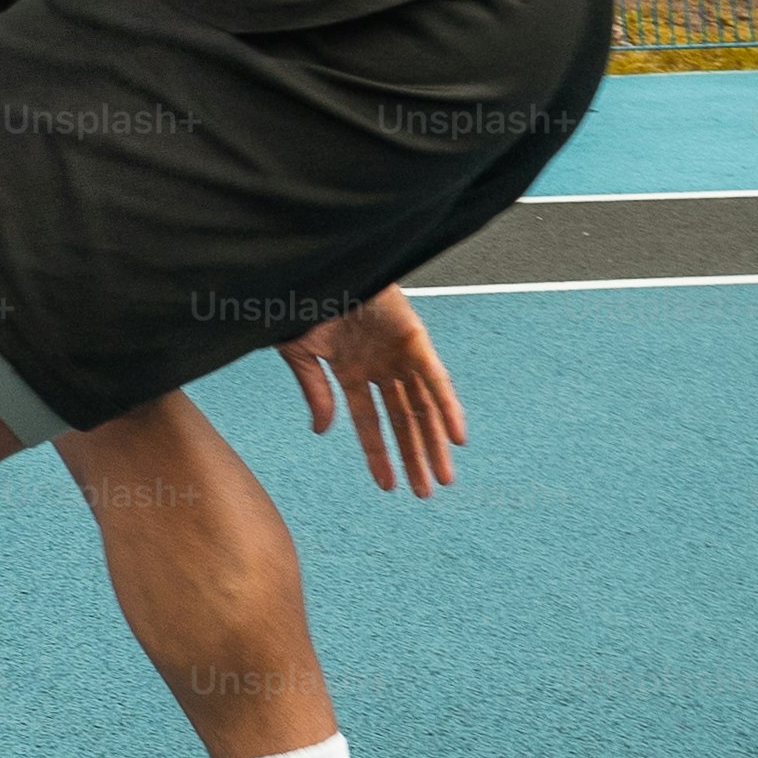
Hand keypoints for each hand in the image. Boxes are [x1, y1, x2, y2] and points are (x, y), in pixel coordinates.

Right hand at [276, 285, 463, 495]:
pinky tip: (456, 436)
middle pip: (404, 420)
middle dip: (415, 455)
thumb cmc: (303, 300)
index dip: (378, 454)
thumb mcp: (301, 353)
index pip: (369, 421)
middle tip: (426, 491)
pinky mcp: (414, 338)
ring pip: (424, 406)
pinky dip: (448, 407)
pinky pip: (436, 379)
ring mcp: (399, 353)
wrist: (320, 266)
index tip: (387, 487)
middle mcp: (379, 366)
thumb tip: (322, 432)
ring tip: (444, 475)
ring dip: (435, 441)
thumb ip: (316, 391)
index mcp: (351, 370)